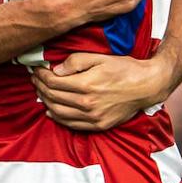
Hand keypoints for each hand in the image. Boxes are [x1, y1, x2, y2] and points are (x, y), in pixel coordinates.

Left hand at [32, 53, 166, 130]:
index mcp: (86, 84)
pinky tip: (51, 110)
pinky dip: (57, 118)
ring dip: (45, 102)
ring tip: (41, 91)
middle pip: (53, 97)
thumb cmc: (124, 69)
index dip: (41, 75)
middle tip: (35, 78)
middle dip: (40, 86)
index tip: (37, 69)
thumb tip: (56, 69)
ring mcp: (92, 117)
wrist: (146, 86)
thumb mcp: (100, 57)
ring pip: (58, 113)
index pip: (53, 82)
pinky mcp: (98, 125)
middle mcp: (87, 104)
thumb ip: (76, 61)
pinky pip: (71, 124)